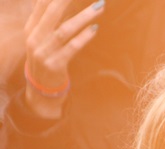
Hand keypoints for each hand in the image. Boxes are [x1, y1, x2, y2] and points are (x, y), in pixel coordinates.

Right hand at [24, 0, 104, 117]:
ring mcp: (43, 53)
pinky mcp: (55, 65)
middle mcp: (34, 39)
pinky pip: (72, 48)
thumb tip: (60, 3)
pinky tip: (95, 29)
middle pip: (51, 14)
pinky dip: (84, 37)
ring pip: (64, 30)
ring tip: (99, 7)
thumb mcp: (40, 39)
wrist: (41, 90)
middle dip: (66, 0)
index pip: (41, 6)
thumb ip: (47, 22)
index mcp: (30, 29)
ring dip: (84, 17)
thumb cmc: (46, 59)